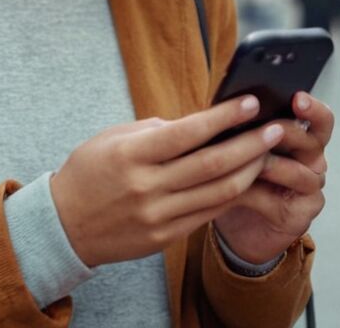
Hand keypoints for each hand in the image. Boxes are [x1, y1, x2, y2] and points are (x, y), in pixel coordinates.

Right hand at [50, 95, 286, 266]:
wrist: (64, 226)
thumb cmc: (90, 171)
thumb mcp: (115, 138)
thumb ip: (157, 130)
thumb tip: (201, 122)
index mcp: (132, 155)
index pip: (190, 132)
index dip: (225, 117)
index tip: (252, 103)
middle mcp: (147, 187)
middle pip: (213, 164)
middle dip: (251, 144)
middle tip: (275, 128)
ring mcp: (158, 216)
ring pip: (219, 193)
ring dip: (250, 171)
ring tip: (268, 152)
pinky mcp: (164, 237)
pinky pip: (208, 214)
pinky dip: (231, 194)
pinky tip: (246, 179)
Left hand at [213, 92, 333, 263]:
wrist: (235, 227)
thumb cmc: (239, 177)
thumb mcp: (241, 147)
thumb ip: (245, 127)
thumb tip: (228, 103)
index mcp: (304, 139)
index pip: (321, 119)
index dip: (313, 108)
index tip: (297, 97)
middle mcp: (314, 163)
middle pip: (313, 141)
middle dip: (289, 132)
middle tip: (269, 128)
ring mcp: (310, 191)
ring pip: (299, 172)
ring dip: (272, 164)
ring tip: (249, 159)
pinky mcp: (299, 217)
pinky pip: (279, 201)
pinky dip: (256, 192)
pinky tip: (236, 188)